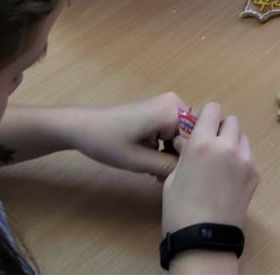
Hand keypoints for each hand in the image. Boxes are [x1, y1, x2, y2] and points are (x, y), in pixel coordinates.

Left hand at [66, 93, 186, 178]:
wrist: (81, 127)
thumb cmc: (107, 143)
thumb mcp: (139, 161)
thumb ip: (170, 167)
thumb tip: (193, 173)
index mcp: (172, 112)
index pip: (197, 139)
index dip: (188, 160)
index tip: (172, 176)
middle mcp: (174, 102)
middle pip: (192, 135)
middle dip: (180, 157)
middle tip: (162, 176)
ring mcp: (167, 103)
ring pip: (183, 134)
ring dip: (172, 153)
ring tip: (155, 172)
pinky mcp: (159, 108)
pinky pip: (173, 129)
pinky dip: (166, 145)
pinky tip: (151, 159)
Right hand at [162, 103, 257, 233]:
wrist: (205, 238)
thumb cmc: (179, 209)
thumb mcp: (172, 178)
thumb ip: (184, 154)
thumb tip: (188, 142)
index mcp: (202, 143)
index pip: (212, 109)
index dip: (206, 117)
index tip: (201, 127)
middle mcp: (227, 146)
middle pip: (231, 120)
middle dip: (221, 128)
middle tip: (211, 145)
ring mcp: (245, 159)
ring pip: (242, 137)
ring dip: (232, 142)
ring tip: (221, 162)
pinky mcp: (255, 173)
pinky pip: (248, 156)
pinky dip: (240, 159)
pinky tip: (229, 178)